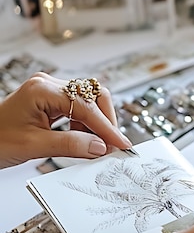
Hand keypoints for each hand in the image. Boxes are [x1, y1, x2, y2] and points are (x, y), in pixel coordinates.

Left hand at [0, 73, 131, 167]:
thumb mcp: (34, 146)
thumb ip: (71, 145)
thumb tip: (100, 147)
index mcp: (42, 89)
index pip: (86, 107)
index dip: (106, 127)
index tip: (120, 144)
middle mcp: (48, 85)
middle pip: (93, 96)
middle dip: (106, 121)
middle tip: (112, 145)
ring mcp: (50, 92)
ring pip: (89, 102)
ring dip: (97, 125)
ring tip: (98, 146)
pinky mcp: (51, 102)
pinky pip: (79, 109)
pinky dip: (87, 126)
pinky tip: (86, 140)